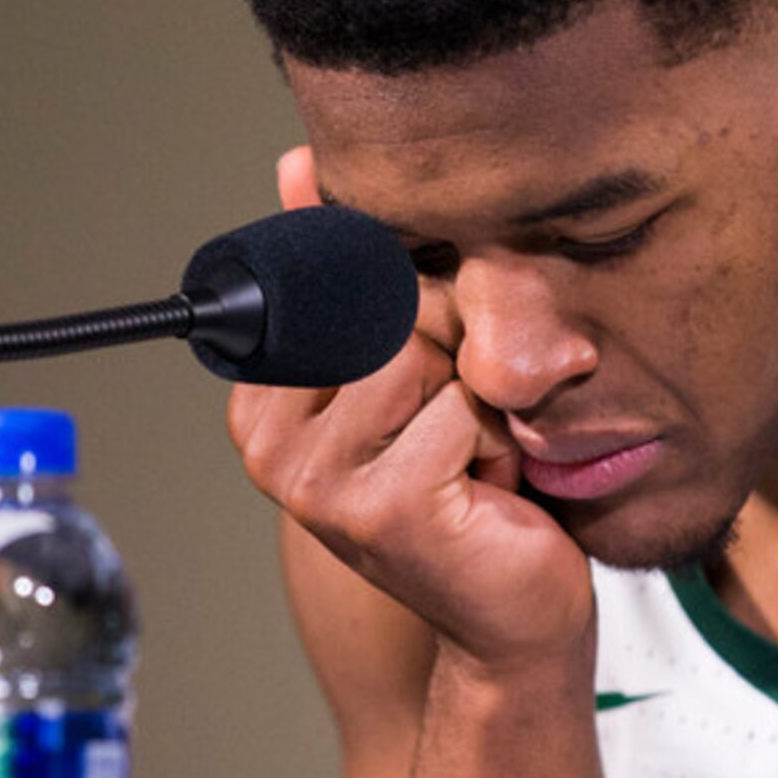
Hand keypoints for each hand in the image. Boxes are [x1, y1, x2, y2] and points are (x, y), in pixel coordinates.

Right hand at [228, 147, 593, 670]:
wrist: (515, 615)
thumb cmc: (472, 486)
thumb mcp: (414, 360)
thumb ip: (354, 270)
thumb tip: (296, 161)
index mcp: (261, 399)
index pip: (346, 277)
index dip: (417, 312)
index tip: (428, 384)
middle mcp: (268, 444)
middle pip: (392, 307)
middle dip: (458, 355)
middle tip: (460, 430)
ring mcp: (317, 481)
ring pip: (430, 349)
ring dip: (482, 399)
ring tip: (473, 456)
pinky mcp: (383, 506)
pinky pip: (466, 404)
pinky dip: (501, 438)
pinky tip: (490, 488)